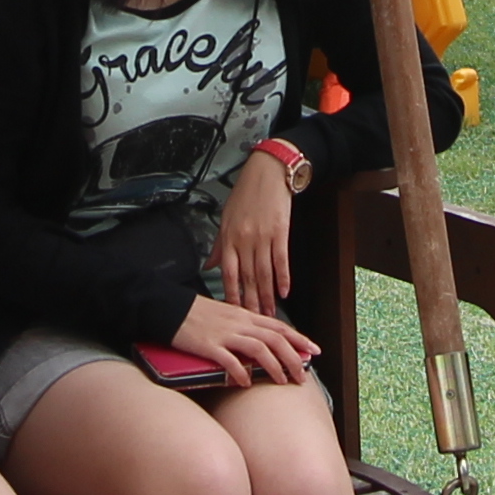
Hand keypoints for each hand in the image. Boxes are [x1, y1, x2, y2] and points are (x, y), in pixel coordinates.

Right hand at [171, 295, 315, 389]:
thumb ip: (244, 326)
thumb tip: (260, 342)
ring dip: (275, 367)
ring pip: (260, 349)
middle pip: (275, 339)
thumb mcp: (225, 314)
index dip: (298, 339)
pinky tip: (246, 383)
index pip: (279, 326)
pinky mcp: (209, 345)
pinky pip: (230, 360)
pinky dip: (241, 372)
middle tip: (302, 376)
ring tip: (282, 382)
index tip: (313, 351)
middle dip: (293, 358)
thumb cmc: (196, 313)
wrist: (168, 307)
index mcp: (244, 315)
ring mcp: (225, 334)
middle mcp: (239, 323)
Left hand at [214, 149, 299, 314]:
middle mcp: (244, 240)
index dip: (231, 295)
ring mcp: (262, 237)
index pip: (228, 273)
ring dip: (268, 296)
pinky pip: (281, 260)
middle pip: (247, 278)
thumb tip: (209, 265)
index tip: (234, 313)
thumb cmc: (246, 194)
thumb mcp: (225, 218)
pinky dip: (283, 277)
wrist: (268, 172)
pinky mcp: (280, 232)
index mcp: (229, 238)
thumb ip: (218, 245)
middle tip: (255, 322)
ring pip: (264, 273)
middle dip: (251, 303)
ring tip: (271, 314)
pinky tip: (285, 292)